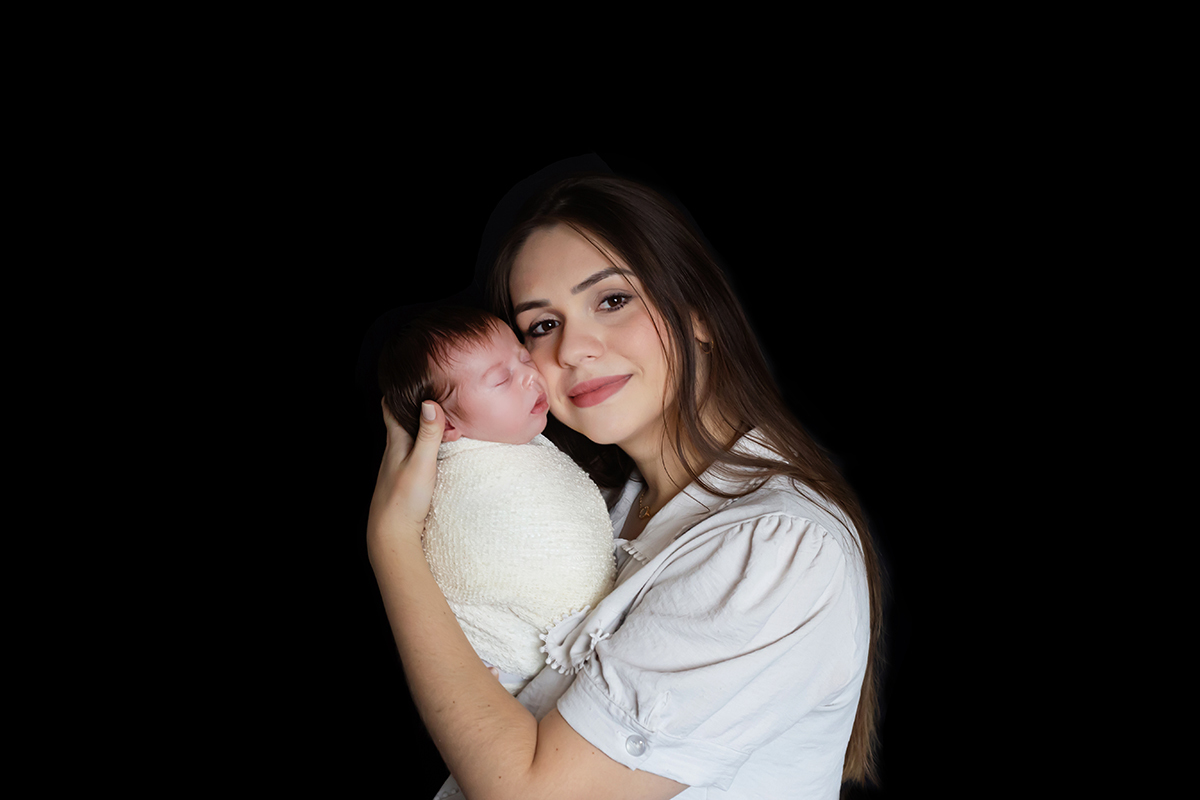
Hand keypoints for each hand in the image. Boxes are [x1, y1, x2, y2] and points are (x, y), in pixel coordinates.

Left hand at [366, 399, 444, 553]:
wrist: (391, 535)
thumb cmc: (405, 499)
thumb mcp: (422, 463)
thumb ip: (428, 434)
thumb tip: (430, 402)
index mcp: (395, 443)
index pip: (391, 408)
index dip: (399, 391)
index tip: (412, 378)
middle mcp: (393, 452)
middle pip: (400, 422)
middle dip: (413, 407)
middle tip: (432, 394)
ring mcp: (397, 467)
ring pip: (407, 439)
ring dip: (420, 428)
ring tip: (439, 419)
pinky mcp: (403, 482)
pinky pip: (413, 455)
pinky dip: (423, 446)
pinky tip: (434, 451)